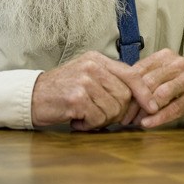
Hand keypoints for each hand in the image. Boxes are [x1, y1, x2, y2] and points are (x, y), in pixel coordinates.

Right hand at [31, 51, 158, 130]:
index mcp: (97, 59)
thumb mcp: (86, 76)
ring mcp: (84, 80)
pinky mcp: (77, 97)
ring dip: (101, 120)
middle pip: (124, 95)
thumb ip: (109, 81)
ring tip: (85, 116)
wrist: (31, 97)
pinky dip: (89, 125)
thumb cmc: (61, 90)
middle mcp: (92, 66)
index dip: (144, 92)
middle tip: (99, 116)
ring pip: (113, 109)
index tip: (153, 107)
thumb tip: (139, 98)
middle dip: (117, 112)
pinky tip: (76, 120)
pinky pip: (97, 118)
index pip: (131, 74)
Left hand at [121, 49, 183, 127]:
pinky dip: (158, 118)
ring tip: (134, 121)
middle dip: (133, 102)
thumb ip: (146, 79)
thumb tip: (119, 91)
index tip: (116, 103)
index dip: (126, 88)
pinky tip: (147, 124)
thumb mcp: (166, 76)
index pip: (139, 70)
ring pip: (160, 94)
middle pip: (147, 82)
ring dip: (144, 110)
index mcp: (166, 56)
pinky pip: (174, 108)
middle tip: (123, 117)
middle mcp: (178, 63)